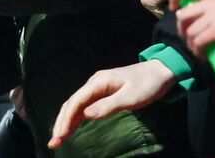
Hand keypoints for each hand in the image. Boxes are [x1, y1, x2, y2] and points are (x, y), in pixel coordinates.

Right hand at [49, 61, 175, 148]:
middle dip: (61, 122)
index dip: (66, 119)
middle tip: (54, 142)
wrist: (160, 72)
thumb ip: (109, 105)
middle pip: (72, 104)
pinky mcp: (102, 93)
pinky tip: (71, 127)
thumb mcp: (131, 97)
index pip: (76, 102)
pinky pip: (84, 106)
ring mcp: (97, 88)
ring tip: (58, 138)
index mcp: (98, 82)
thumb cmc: (148, 84)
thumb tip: (86, 115)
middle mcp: (94, 84)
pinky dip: (75, 118)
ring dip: (66, 121)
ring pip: (76, 105)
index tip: (60, 135)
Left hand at [169, 0, 214, 57]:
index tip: (173, 7)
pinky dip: (198, 51)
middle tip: (188, 38)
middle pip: (183, 15)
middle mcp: (212, 3)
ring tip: (199, 50)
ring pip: (190, 32)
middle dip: (182, 29)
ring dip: (191, 44)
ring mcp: (213, 16)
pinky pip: (197, 42)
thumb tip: (198, 17)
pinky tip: (204, 55)